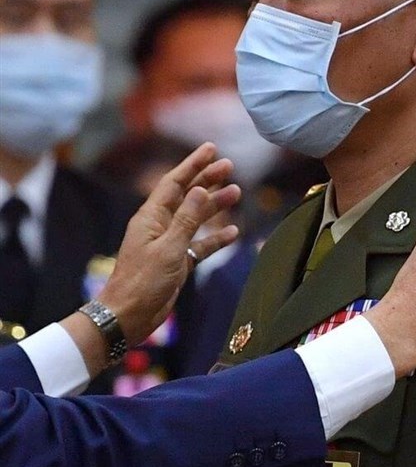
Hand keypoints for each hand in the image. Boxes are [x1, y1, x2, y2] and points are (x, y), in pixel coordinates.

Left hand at [97, 142, 240, 344]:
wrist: (128, 316)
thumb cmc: (143, 281)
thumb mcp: (169, 248)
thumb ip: (187, 218)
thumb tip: (201, 189)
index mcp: (151, 217)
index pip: (175, 182)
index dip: (193, 164)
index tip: (211, 149)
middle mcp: (160, 225)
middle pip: (187, 196)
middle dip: (207, 179)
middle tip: (229, 166)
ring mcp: (169, 243)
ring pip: (196, 218)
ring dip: (215, 206)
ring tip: (236, 192)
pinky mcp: (177, 262)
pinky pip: (200, 244)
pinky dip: (215, 238)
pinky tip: (233, 232)